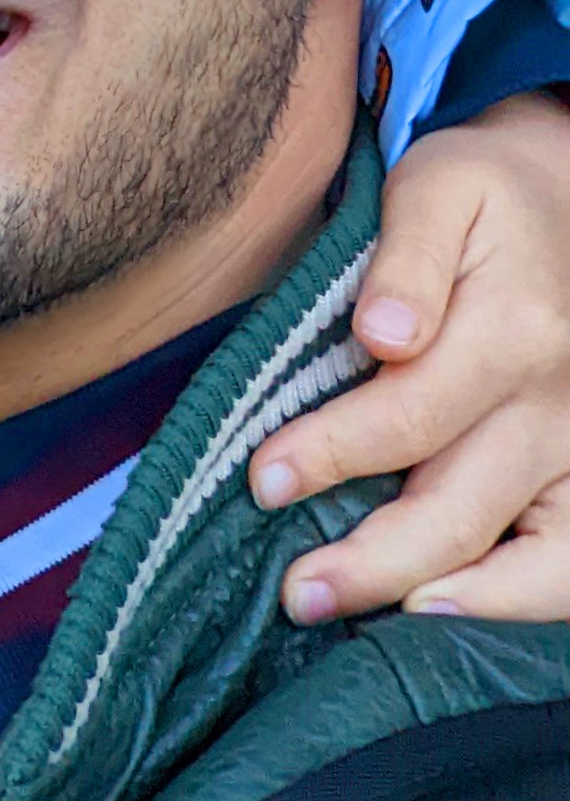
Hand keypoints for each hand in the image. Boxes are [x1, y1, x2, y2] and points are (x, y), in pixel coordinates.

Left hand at [252, 94, 569, 622]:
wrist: (567, 199)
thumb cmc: (483, 197)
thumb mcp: (437, 187)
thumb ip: (406, 256)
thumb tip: (383, 336)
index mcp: (514, 329)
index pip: (411, 414)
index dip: (332, 453)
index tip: (261, 477)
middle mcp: (558, 402)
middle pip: (461, 505)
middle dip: (371, 558)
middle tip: (294, 590)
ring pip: (528, 558)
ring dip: (434, 593)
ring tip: (351, 613)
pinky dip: (518, 600)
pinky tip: (443, 606)